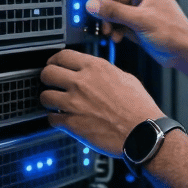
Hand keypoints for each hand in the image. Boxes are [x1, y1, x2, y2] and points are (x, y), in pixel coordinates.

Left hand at [40, 49, 163, 156]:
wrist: (143, 132)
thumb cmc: (138, 107)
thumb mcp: (125, 77)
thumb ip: (104, 72)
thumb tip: (95, 72)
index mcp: (95, 68)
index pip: (62, 55)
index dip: (54, 60)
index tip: (53, 64)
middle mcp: (82, 83)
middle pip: (47, 73)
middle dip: (47, 78)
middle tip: (51, 83)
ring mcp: (74, 103)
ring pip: (45, 96)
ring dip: (49, 100)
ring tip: (56, 103)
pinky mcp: (72, 124)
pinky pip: (51, 119)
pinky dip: (55, 119)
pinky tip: (63, 119)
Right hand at [85, 0, 187, 68]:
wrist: (184, 53)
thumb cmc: (174, 32)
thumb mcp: (140, 19)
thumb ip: (114, 11)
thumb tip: (94, 4)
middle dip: (105, 8)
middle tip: (98, 18)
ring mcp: (139, 10)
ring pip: (114, 10)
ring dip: (109, 21)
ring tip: (109, 31)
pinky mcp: (137, 24)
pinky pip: (118, 22)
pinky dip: (115, 29)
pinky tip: (116, 37)